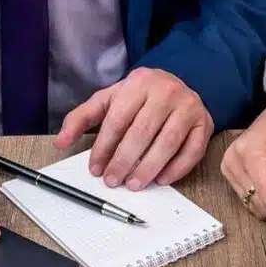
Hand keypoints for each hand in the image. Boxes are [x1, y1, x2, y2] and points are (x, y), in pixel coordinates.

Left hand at [54, 67, 212, 188]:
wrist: (177, 85)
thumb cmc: (140, 97)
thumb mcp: (109, 100)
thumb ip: (82, 118)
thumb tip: (60, 142)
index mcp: (139, 82)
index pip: (118, 119)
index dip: (104, 147)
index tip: (96, 168)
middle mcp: (167, 91)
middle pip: (142, 132)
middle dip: (125, 160)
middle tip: (113, 181)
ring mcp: (189, 107)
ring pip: (168, 143)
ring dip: (149, 168)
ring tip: (134, 184)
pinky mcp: (205, 123)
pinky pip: (192, 151)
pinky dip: (177, 169)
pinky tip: (161, 179)